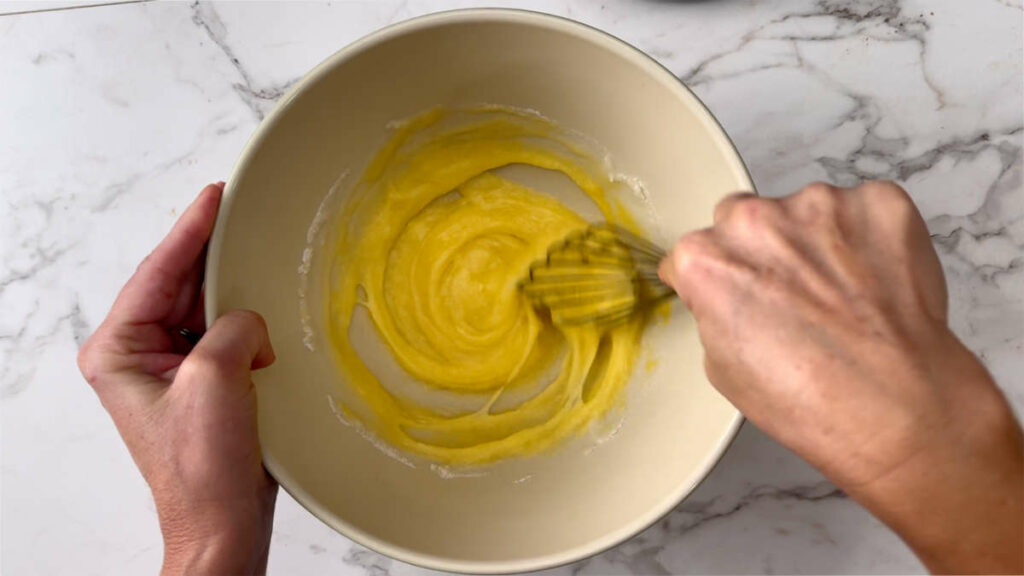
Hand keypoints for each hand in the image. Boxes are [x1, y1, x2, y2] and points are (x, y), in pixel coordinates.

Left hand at [78, 183, 276, 575]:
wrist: (222, 521)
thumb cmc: (202, 467)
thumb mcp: (214, 378)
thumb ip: (233, 326)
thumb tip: (250, 318)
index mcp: (118, 350)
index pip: (157, 272)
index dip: (190, 230)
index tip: (215, 196)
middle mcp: (137, 355)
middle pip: (179, 285)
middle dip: (214, 260)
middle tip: (243, 219)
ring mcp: (170, 369)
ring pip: (204, 309)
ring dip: (235, 298)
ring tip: (259, 268)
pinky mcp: (202, 383)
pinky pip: (224, 335)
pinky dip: (247, 326)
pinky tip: (266, 321)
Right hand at [659, 181, 1022, 573]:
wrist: (895, 406)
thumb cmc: (809, 399)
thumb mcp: (720, 367)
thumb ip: (715, 309)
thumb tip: (731, 295)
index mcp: (706, 258)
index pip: (695, 251)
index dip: (716, 278)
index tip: (737, 294)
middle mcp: (756, 220)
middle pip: (744, 218)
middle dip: (761, 249)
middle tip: (792, 295)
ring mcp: (820, 205)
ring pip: (806, 211)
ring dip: (817, 241)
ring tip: (843, 296)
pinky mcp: (878, 203)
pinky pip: (865, 210)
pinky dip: (870, 237)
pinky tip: (877, 283)